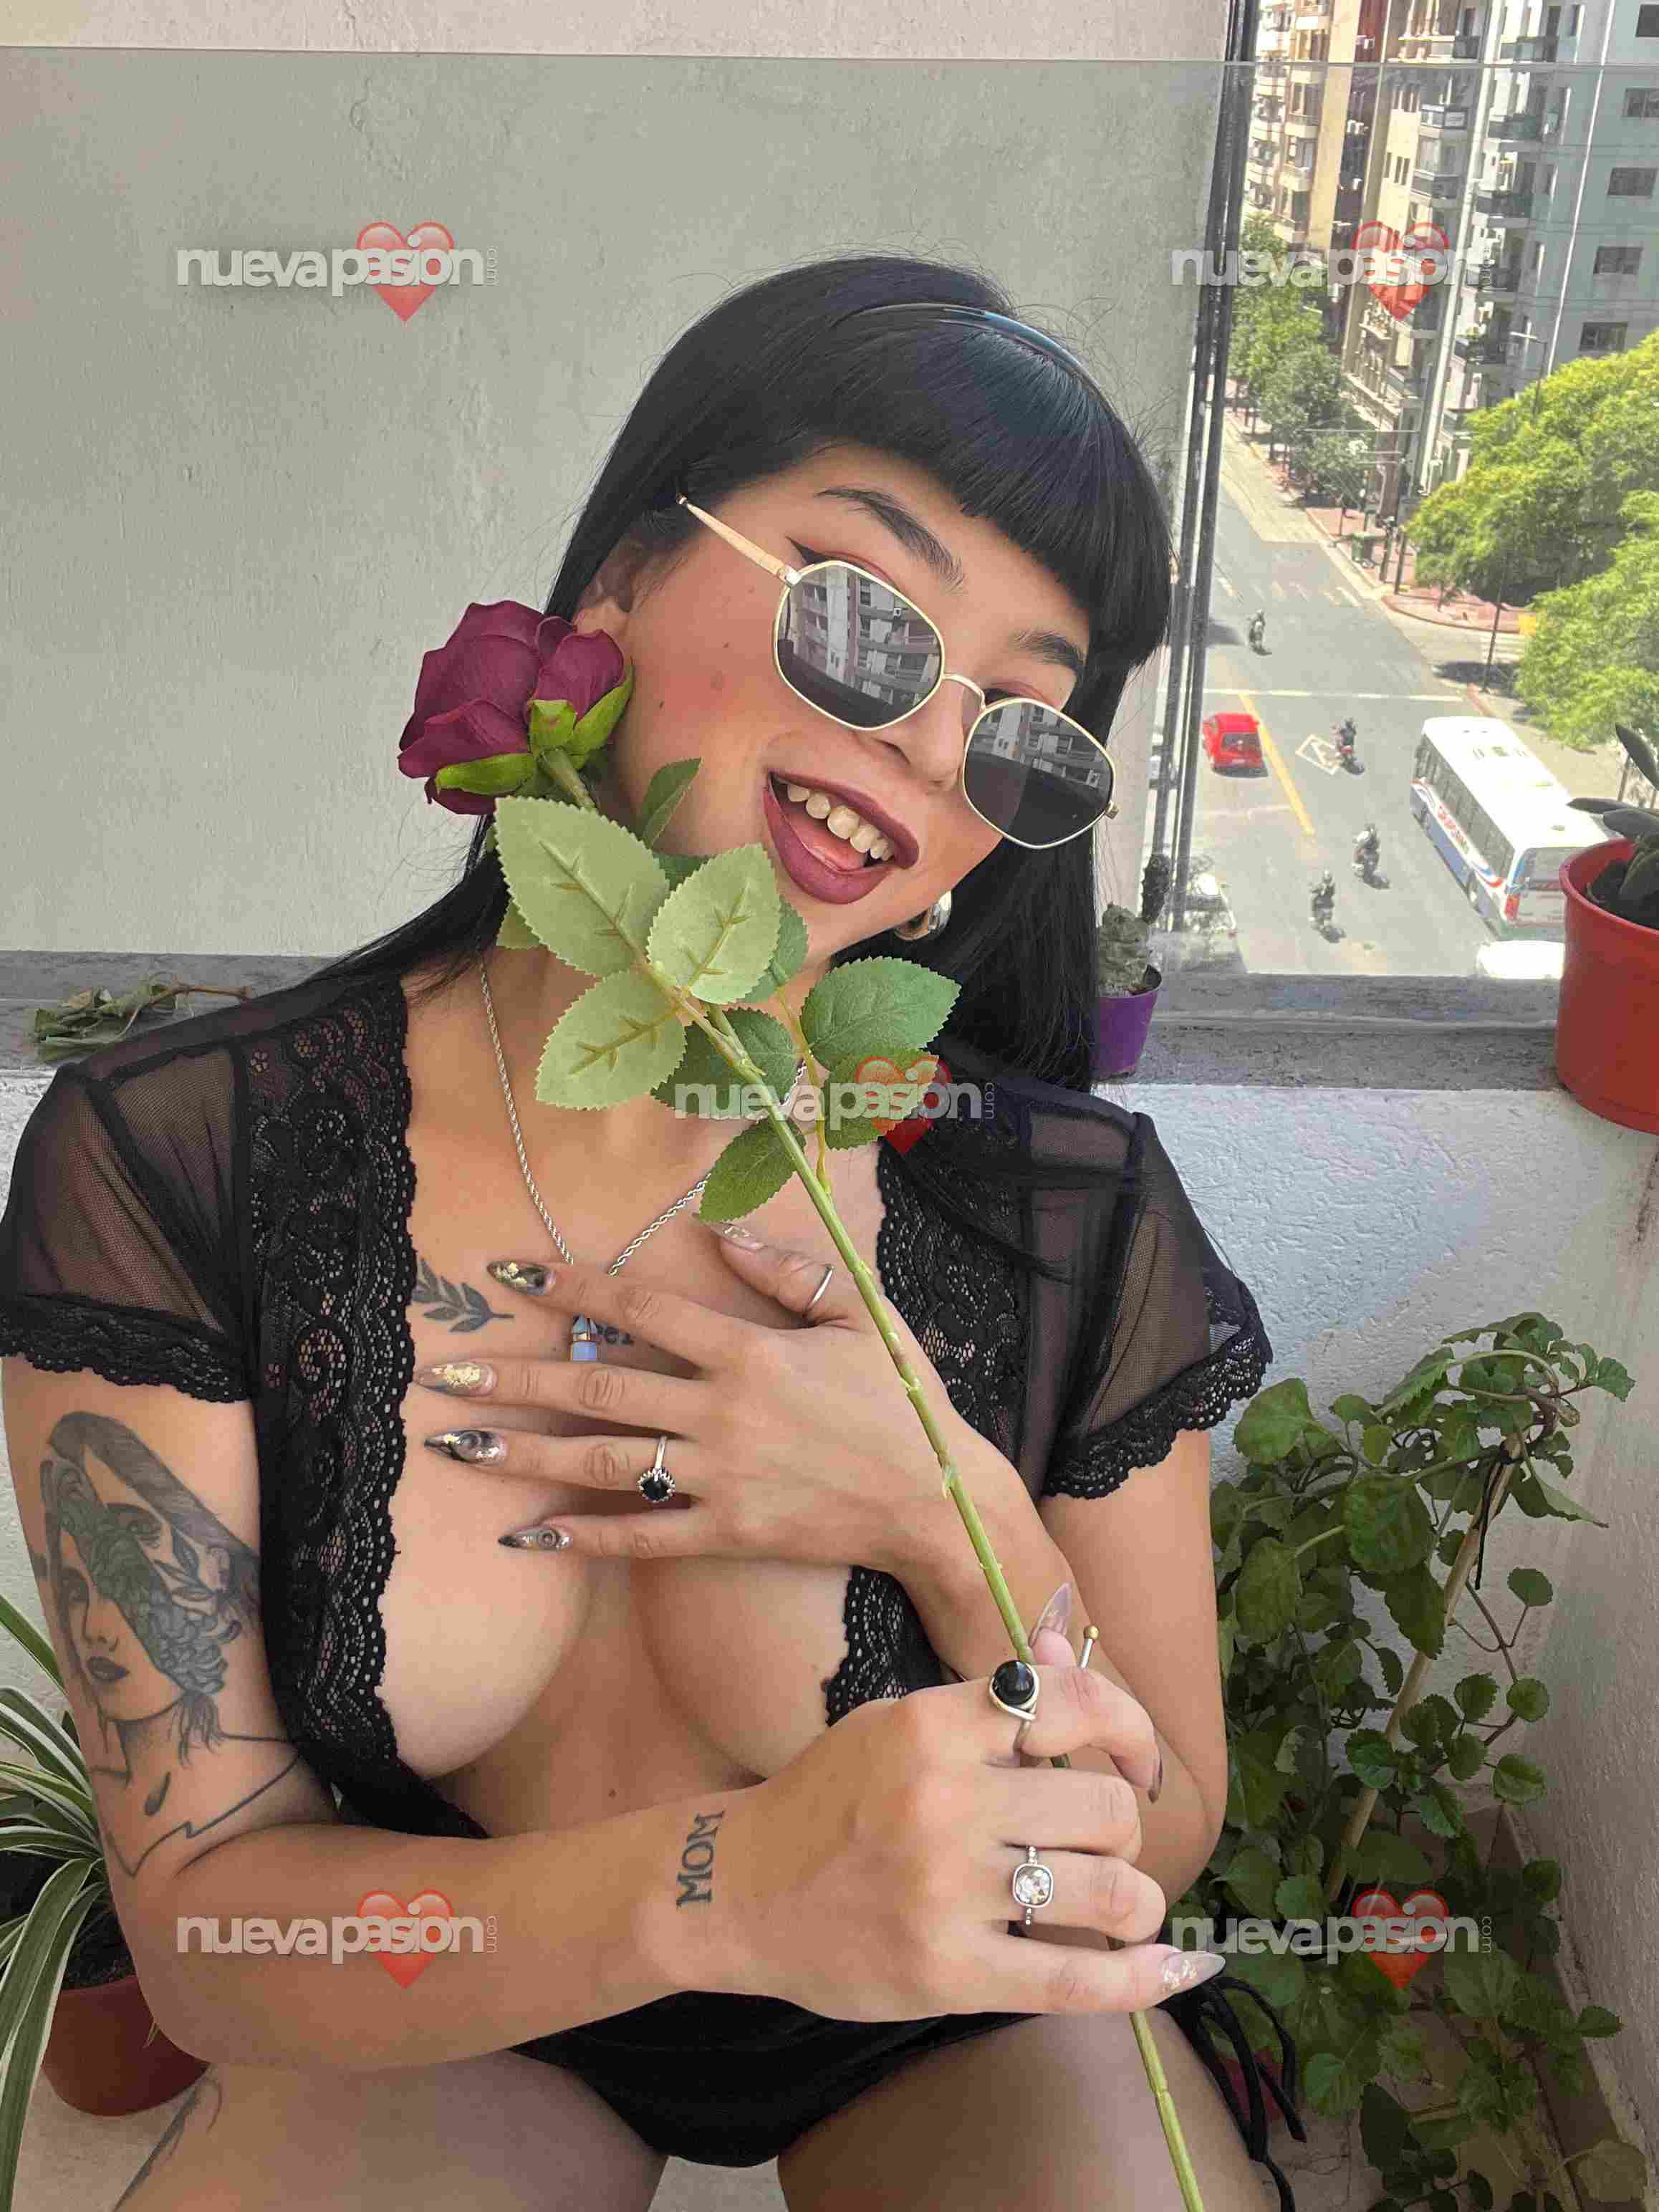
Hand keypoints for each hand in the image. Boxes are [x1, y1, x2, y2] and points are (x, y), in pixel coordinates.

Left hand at [414, 1232, 973, 1570]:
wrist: (940, 1499)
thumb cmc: (903, 1397)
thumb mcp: (861, 1313)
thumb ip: (786, 1271)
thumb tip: (716, 1228)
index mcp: (749, 1351)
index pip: (639, 1311)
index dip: (570, 1288)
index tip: (507, 1273)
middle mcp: (723, 1412)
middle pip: (599, 1389)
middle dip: (514, 1379)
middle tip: (444, 1374)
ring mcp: (722, 1477)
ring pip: (604, 1463)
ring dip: (524, 1456)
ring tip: (457, 1447)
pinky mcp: (730, 1532)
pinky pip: (644, 1536)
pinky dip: (585, 1536)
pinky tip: (528, 1535)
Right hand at [715, 1659, 1219, 2019]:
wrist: (737, 1890)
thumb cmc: (830, 1800)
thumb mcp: (898, 1723)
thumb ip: (987, 1699)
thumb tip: (1061, 1647)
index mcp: (932, 1727)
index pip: (1072, 1704)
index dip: (1130, 1730)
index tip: (1139, 1764)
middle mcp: (945, 1802)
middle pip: (1105, 1808)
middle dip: (1121, 1829)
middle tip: (1097, 1845)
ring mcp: (946, 1891)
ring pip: (1108, 1891)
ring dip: (1136, 1901)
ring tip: (1120, 1905)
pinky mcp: (947, 1971)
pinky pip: (1076, 1980)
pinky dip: (1142, 1978)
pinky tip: (1173, 1968)